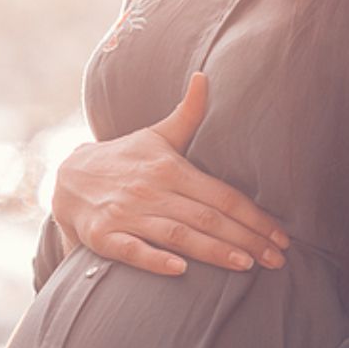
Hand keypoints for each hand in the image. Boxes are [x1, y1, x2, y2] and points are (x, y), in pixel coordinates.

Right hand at [52, 71, 291, 275]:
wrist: (66, 178)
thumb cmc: (123, 160)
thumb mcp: (155, 134)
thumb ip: (187, 113)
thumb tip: (205, 77)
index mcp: (170, 168)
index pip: (222, 195)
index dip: (254, 215)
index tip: (282, 235)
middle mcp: (152, 190)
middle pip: (207, 217)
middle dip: (246, 239)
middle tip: (278, 260)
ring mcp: (127, 213)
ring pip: (178, 234)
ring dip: (213, 251)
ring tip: (246, 265)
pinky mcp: (104, 236)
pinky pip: (132, 250)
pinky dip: (155, 259)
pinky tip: (180, 270)